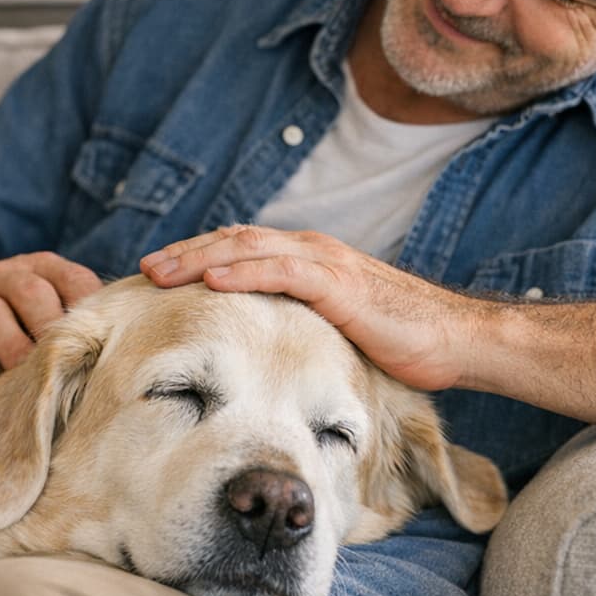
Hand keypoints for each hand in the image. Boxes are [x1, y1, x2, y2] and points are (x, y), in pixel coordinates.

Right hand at [0, 252, 101, 395]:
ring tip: (30, 384)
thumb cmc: (7, 314)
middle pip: (32, 293)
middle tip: (70, 367)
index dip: (92, 309)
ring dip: (12, 348)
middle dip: (52, 329)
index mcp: (40, 269)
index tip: (110, 343)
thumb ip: (73, 322)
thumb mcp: (39, 305)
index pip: (73, 279)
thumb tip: (124, 360)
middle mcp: (4, 274)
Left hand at [140, 226, 482, 391]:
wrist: (454, 340)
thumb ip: (299, 328)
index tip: (155, 277)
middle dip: (184, 254)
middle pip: (232, 242)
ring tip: (157, 274)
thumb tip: (260, 354)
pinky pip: (281, 272)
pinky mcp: (339, 284)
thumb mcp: (334, 332)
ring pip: (247, 249)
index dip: (195, 259)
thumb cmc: (399, 343)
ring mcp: (324, 263)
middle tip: (140, 271)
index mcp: (307, 260)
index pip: (239, 249)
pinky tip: (210, 283)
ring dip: (198, 260)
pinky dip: (242, 273)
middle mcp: (310, 251)